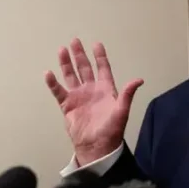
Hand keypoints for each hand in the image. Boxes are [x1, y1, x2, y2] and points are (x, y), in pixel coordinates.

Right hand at [46, 39, 142, 165]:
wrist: (97, 147)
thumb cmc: (112, 130)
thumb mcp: (122, 111)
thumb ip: (128, 94)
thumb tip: (139, 79)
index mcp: (105, 90)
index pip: (102, 69)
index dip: (100, 57)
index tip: (96, 44)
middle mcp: (91, 90)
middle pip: (85, 68)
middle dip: (80, 55)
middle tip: (75, 40)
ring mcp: (78, 97)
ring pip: (71, 76)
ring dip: (66, 63)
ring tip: (61, 50)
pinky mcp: (67, 106)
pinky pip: (59, 91)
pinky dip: (53, 83)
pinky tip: (49, 73)